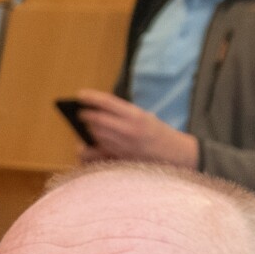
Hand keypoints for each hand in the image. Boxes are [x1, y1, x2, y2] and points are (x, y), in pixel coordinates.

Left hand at [71, 90, 200, 168]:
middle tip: (79, 112)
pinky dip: (93, 144)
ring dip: (88, 130)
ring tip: (84, 126)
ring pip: (97, 136)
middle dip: (86, 116)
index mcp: (136, 115)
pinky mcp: (121, 158)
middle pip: (98, 120)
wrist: (175, 154)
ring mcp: (124, 145)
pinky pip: (101, 150)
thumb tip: (99, 112)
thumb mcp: (145, 117)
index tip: (80, 95)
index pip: (107, 103)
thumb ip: (124, 114)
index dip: (91, 98)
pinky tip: (90, 141)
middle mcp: (129, 130)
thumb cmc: (158, 133)